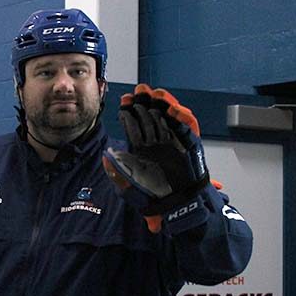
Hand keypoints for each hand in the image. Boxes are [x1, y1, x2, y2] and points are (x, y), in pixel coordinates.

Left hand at [103, 84, 208, 231]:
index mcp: (141, 149)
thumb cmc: (156, 197)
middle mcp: (157, 142)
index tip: (124, 101)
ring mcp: (173, 141)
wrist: (178, 204)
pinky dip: (182, 119)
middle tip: (140, 91)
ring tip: (157, 95)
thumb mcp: (131, 187)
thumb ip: (118, 174)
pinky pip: (187, 128)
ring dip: (163, 105)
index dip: (129, 112)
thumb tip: (106, 159)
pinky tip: (173, 111)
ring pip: (167, 118)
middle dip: (145, 102)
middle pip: (150, 116)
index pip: (133, 125)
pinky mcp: (189, 145)